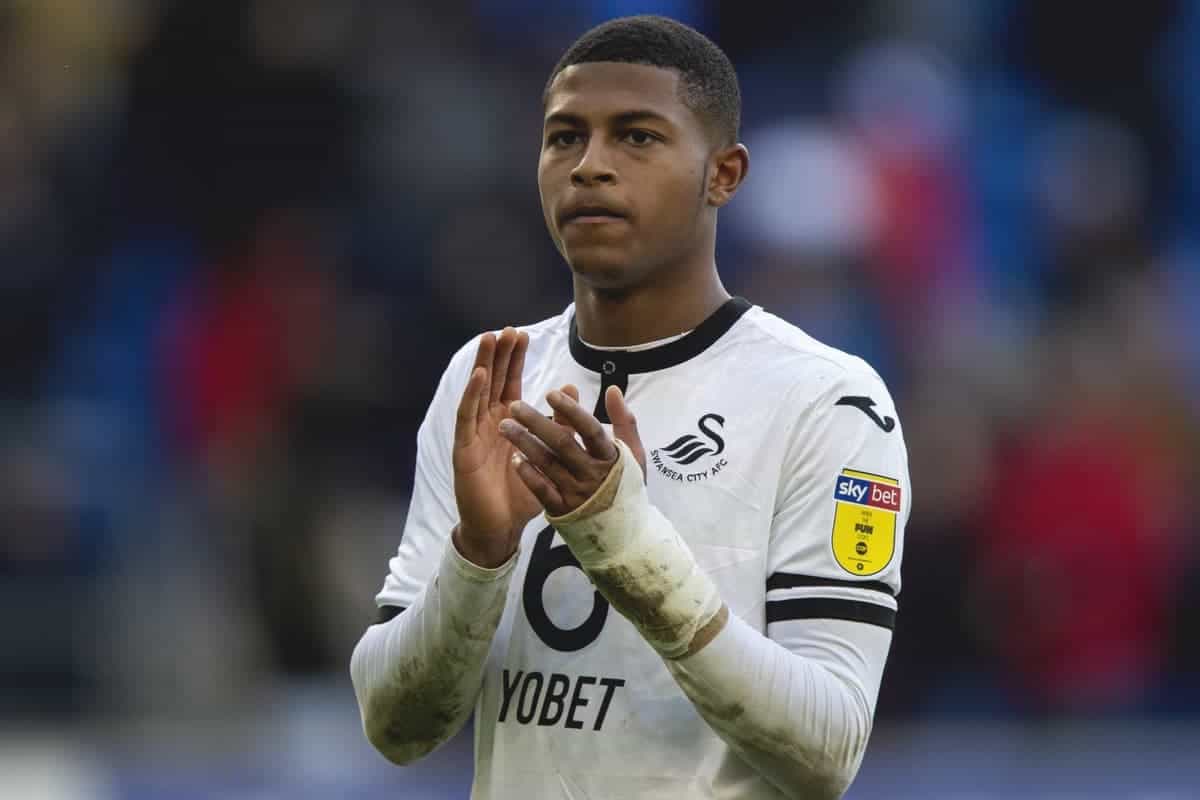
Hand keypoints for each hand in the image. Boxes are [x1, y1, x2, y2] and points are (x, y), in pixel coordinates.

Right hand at [452, 328, 539, 566]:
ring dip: (483, 365)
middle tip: (507, 329)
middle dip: (499, 355)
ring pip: (477, 392)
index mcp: (508, 423)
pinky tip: (479, 376)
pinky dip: (472, 395)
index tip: (522, 335)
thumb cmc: (522, 493)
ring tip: (490, 339)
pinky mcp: (464, 448)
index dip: (515, 360)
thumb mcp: (547, 454)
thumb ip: (558, 422)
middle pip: (492, 381)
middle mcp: (489, 423)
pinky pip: (467, 417)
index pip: (511, 384)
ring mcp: (474, 434)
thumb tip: (569, 389)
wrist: (502, 528)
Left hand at [500, 384, 645, 516]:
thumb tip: (612, 389)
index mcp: (611, 458)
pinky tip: (514, 459)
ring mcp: (577, 495)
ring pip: (547, 465)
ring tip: (505, 427)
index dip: (571, 411)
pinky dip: (528, 474)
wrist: (625, 535)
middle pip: (562, 444)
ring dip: (524, 443)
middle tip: (514, 406)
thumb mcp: (633, 455)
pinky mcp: (563, 511)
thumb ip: (624, 421)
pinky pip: (541, 491)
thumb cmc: (626, 487)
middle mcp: (593, 475)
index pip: (590, 429)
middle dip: (536, 422)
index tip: (551, 393)